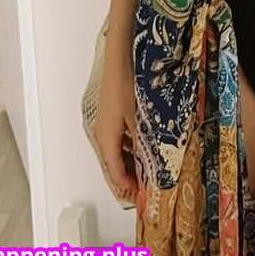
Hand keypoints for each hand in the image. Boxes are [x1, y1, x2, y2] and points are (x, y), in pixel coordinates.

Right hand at [93, 59, 138, 200]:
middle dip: (129, 176)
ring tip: (148, 168)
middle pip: (113, 163)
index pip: (114, 171)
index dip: (127, 185)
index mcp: (106, 138)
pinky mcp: (111, 115)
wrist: (120, 60)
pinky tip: (144, 146)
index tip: (141, 194)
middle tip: (145, 185)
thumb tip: (152, 163)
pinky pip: (119, 139)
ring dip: (130, 162)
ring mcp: (106, 124)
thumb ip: (143, 142)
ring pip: (117, 151)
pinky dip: (130, 147)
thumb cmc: (127, 86)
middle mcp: (102, 134)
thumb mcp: (138, 118)